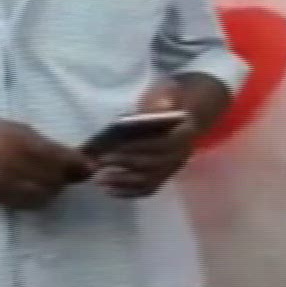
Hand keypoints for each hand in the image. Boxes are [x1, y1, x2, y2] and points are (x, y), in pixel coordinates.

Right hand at [0, 118, 91, 209]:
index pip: (61, 158)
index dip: (79, 165)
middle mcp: (16, 162)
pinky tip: (36, 191)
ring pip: (44, 194)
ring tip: (52, 183)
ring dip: (54, 190)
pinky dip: (38, 199)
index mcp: (22, 141)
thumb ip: (39, 141)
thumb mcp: (12, 127)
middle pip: (56, 178)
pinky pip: (27, 203)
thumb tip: (66, 154)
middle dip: (67, 178)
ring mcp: (6, 182)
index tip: (88, 167)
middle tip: (72, 175)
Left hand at [95, 78, 223, 198]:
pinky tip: (109, 190)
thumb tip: (153, 111)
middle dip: (125, 163)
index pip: (162, 144)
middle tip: (100, 161)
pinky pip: (147, 190)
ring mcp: (173, 168)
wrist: (180, 118)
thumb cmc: (168, 103)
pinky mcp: (164, 178)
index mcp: (185, 133)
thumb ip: (164, 99)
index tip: (113, 147)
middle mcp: (182, 154)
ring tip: (100, 178)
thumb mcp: (168, 93)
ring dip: (123, 182)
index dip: (138, 148)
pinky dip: (128, 193)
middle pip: (154, 164)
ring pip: (149, 180)